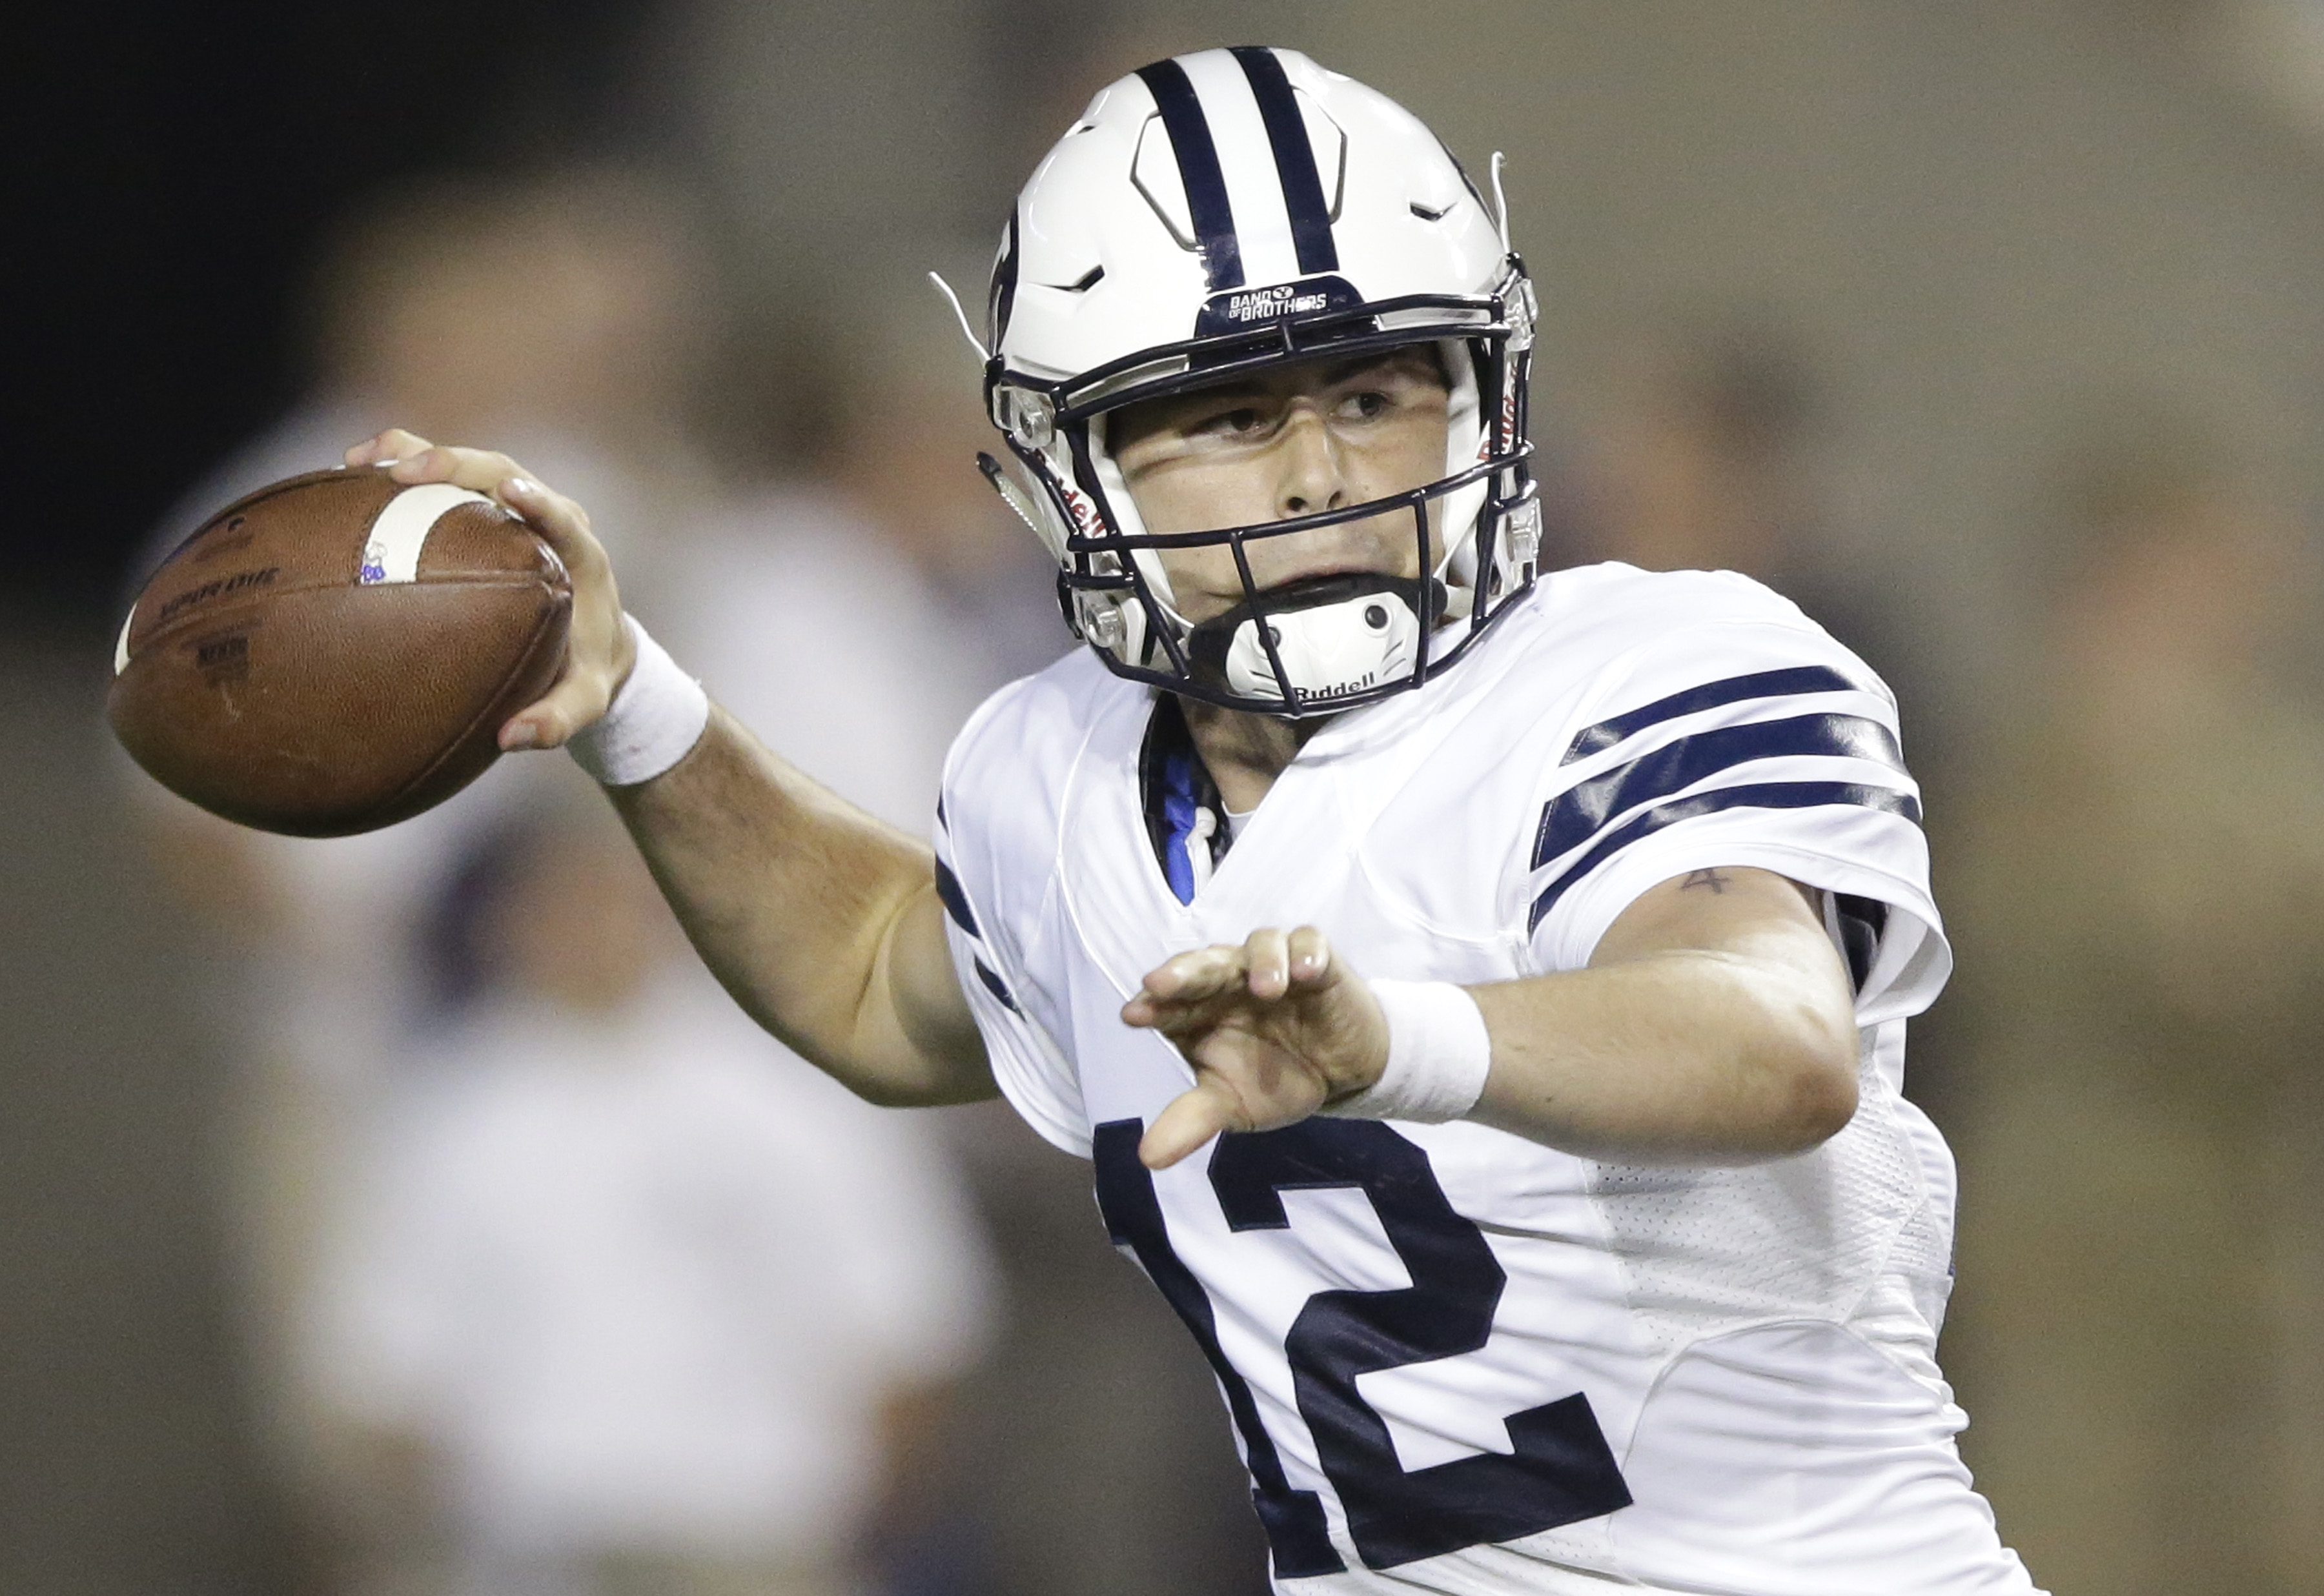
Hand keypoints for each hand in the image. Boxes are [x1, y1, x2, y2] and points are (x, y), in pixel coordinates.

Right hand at [344, 430, 634, 750]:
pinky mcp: (489, 508)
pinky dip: (403, 468)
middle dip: (456, 465)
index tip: (511, 493)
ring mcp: (519, 507)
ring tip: (360, 461)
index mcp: (582, 556)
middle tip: (402, 473)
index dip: (539, 501)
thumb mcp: (582, 702)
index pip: (564, 518)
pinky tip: (351, 476)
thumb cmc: (585, 672)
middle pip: (505, 472)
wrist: (594, 646)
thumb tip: (512, 738)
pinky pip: (446, 480)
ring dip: (419, 454)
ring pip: (472, 464)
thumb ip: (556, 721)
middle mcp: (551, 518)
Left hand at [1122, 926, 1389, 1169]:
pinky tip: (1305, 972)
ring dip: (1261, 962)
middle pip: (1203, 965)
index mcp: (1198, 1011)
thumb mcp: (1232, 1106)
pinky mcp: (1315, 962)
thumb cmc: (1274, 1081)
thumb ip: (1191, 1122)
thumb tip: (1148, 1159)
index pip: (1168, 1002)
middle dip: (1184, 972)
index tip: (1133, 1016)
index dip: (1151, 1006)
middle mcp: (1228, 980)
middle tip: (1162, 983)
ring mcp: (1271, 966)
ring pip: (1258, 945)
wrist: (1340, 1076)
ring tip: (1267, 989)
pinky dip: (1307, 953)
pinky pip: (1309, 943)